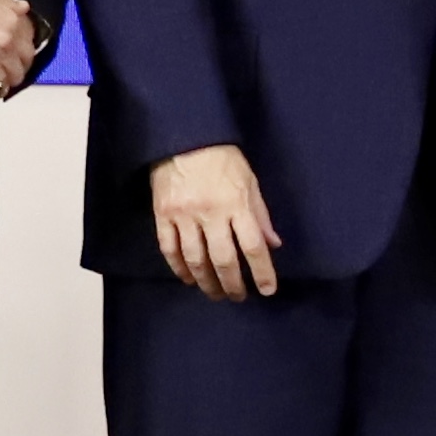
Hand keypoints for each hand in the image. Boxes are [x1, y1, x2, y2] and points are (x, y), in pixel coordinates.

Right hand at [149, 143, 279, 301]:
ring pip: (195, 259)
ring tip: (215, 293)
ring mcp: (183, 215)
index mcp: (237, 204)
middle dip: (232, 283)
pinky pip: (169, 249)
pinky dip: (179, 268)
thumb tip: (273, 245)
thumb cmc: (223, 160)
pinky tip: (189, 278)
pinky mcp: (162, 215)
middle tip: (238, 297)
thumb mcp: (250, 182)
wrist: (184, 138)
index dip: (262, 272)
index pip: (253, 246)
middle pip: (223, 259)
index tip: (267, 290)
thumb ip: (260, 215)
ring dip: (206, 281)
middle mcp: (210, 212)